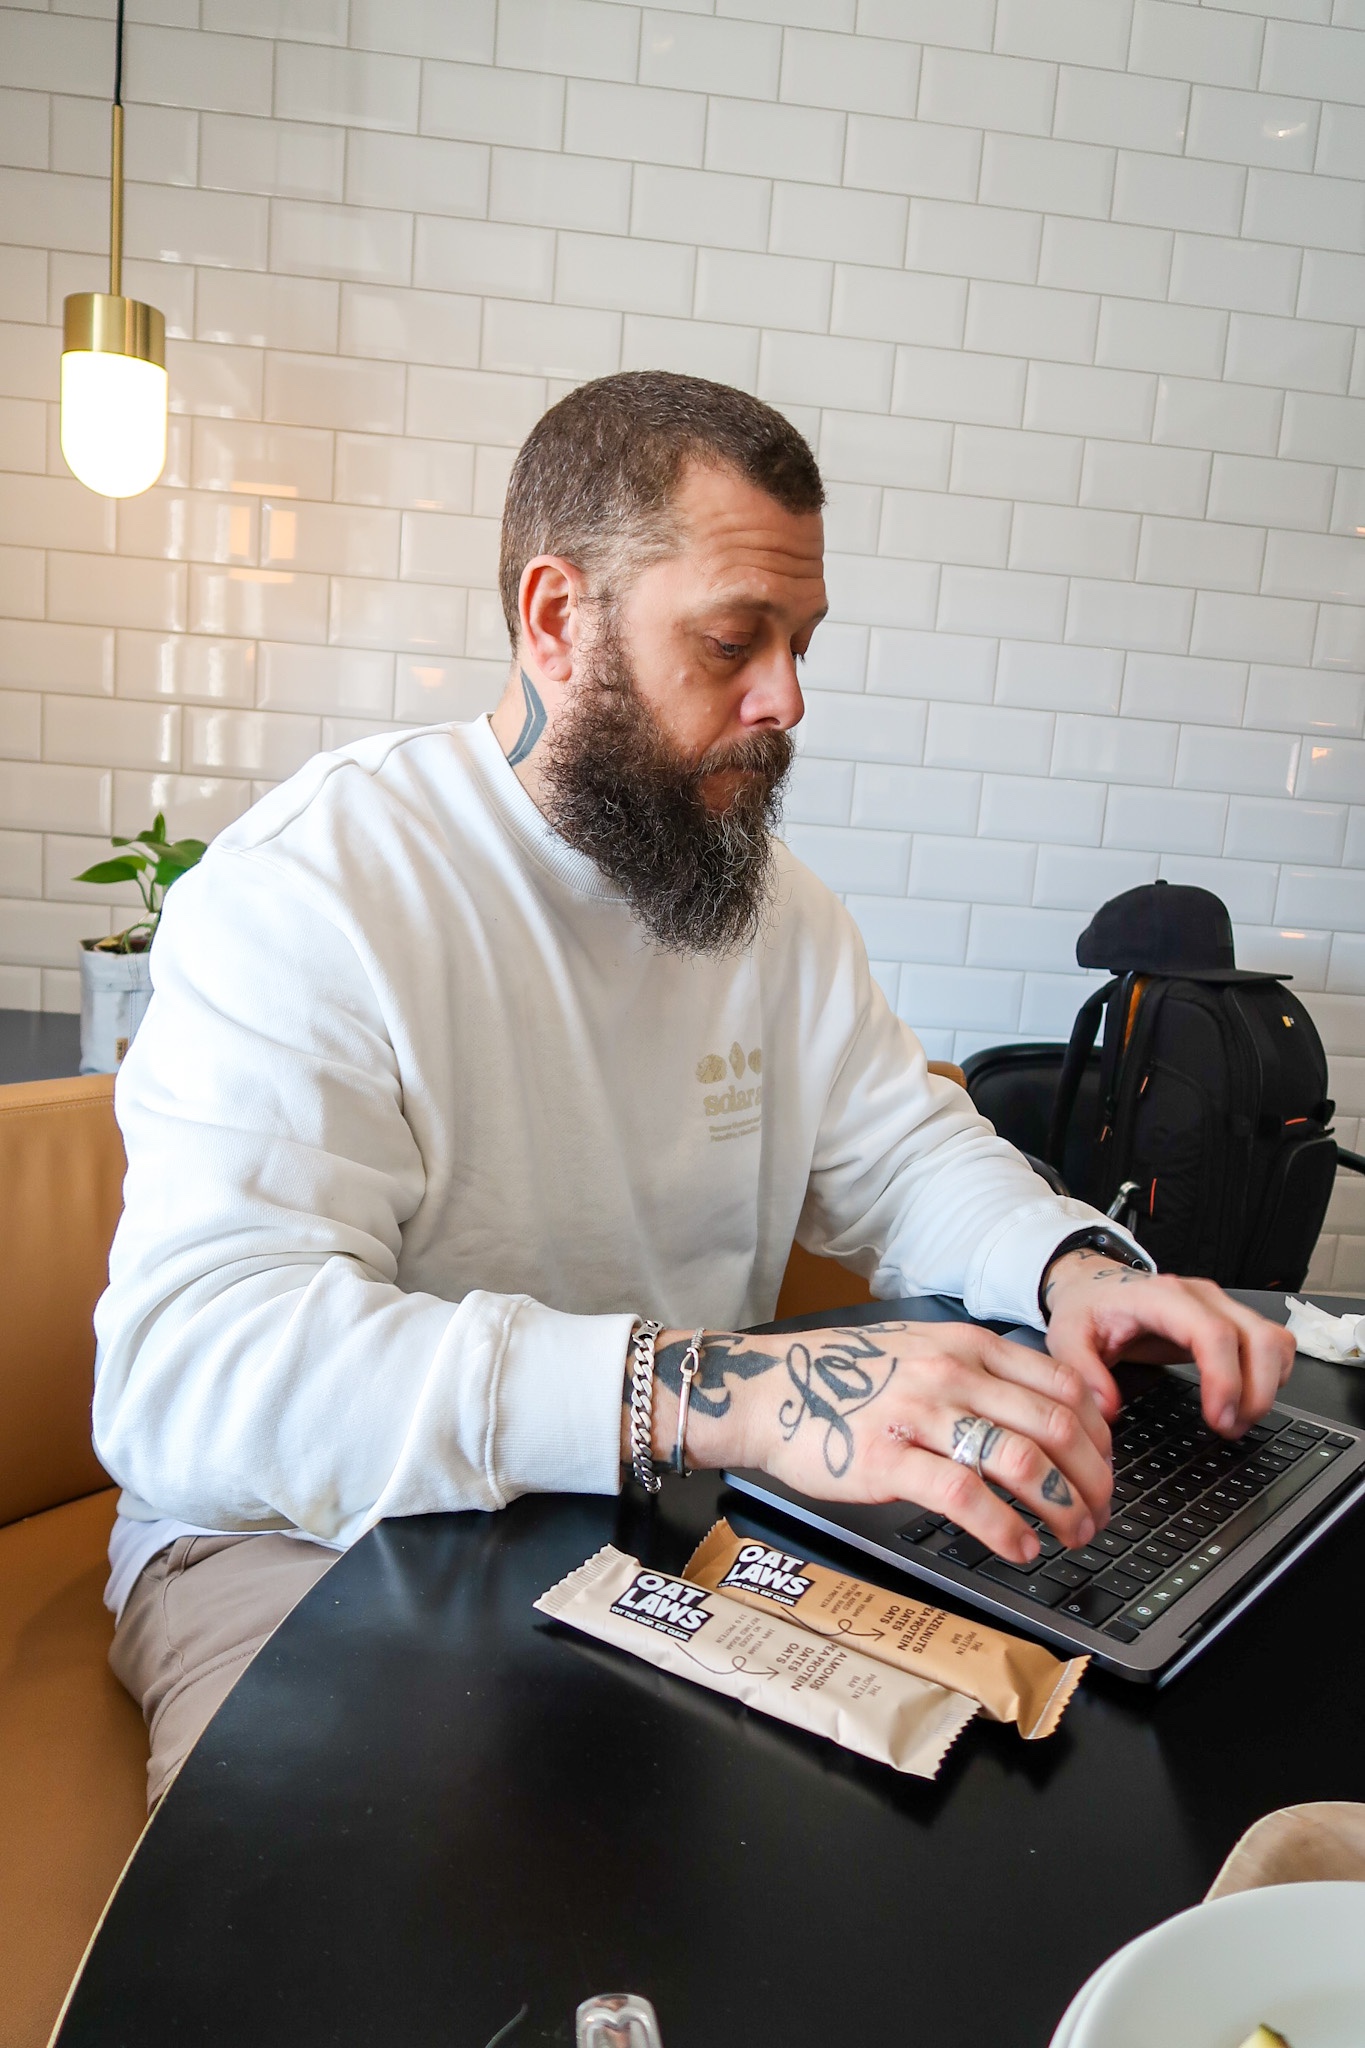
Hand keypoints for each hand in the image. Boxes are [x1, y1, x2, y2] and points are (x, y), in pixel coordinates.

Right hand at [642, 1321, 1114, 1567]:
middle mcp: (951, 1373)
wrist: (769, 1391)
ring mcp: (920, 1415)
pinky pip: (967, 1498)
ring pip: (1021, 1461)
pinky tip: (1019, 1550)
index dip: (1100, 1437)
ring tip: (1070, 1537)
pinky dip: (1007, 1531)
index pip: (1064, 1386)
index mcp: (967, 1346)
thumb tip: (1051, 1412)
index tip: (1106, 1469)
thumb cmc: (847, 1380)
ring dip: (1062, 1509)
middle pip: (1056, 1427)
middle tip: (1099, 1514)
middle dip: (1093, 1480)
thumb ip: (982, 1373)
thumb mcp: (923, 1352)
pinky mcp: (889, 1461)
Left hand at [1041, 1251, 1295, 1435]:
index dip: (1225, 1379)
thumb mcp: (1066, 1337)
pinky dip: (1271, 1375)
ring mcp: (1221, 1305)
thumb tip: (1110, 1409)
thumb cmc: (1086, 1308)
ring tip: (1236, 1420)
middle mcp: (1201, 1296)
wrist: (1094, 1284)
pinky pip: (1273, 1344)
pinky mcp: (1231, 1319)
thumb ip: (1083, 1372)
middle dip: (1254, 1393)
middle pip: (1258, 1338)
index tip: (1218, 1418)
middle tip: (1228, 1428)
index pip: (1214, 1333)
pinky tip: (1244, 1400)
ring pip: (1274, 1341)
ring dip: (1267, 1387)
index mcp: (1162, 1297)